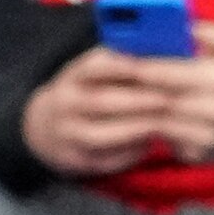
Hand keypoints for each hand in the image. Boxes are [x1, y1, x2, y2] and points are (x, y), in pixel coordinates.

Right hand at [20, 48, 177, 177]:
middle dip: (137, 101)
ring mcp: (66, 133)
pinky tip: (148, 143)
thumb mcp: (96, 72)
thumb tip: (165, 55)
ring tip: (159, 123)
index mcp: (73, 76)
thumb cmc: (88, 92)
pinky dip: (128, 153)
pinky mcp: (74, 159)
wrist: (46, 126)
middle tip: (167, 99)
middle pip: (100, 101)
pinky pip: (104, 159)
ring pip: (100, 135)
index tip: (150, 68)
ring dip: (133, 129)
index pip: (94, 66)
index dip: (123, 66)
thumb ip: (124, 62)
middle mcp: (65, 104)